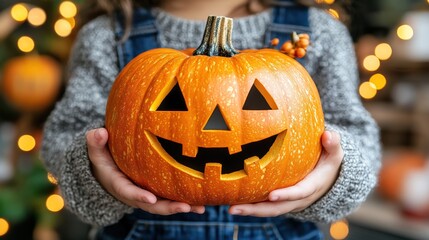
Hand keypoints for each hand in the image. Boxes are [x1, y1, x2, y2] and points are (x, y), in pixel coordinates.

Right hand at [86, 128, 204, 214]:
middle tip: (185, 207)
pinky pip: (172, 197)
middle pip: (152, 205)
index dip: (138, 196)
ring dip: (183, 207)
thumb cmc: (103, 160)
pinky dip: (186, 200)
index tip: (150, 198)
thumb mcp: (96, 151)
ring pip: (165, 204)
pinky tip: (204, 200)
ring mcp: (148, 195)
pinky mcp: (158, 193)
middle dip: (168, 207)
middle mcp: (136, 195)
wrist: (107, 172)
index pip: (128, 192)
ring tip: (201, 208)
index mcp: (120, 186)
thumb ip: (96, 142)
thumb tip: (99, 132)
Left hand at [229, 131, 342, 216]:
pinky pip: (264, 205)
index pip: (298, 193)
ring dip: (249, 210)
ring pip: (268, 210)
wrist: (328, 180)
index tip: (272, 195)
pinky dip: (250, 205)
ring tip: (230, 208)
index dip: (286, 195)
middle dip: (256, 210)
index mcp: (311, 187)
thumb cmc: (328, 163)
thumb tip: (328, 135)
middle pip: (276, 208)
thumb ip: (333, 145)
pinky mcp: (279, 201)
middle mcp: (297, 199)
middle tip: (235, 208)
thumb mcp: (334, 154)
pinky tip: (232, 200)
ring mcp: (287, 202)